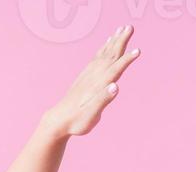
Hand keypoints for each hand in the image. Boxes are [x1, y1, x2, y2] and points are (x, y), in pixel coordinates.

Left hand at [42, 24, 140, 138]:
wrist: (58, 120)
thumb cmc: (77, 121)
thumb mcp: (91, 115)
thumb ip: (103, 100)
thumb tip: (115, 86)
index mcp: (98, 85)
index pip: (115, 70)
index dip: (126, 61)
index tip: (138, 51)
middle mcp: (94, 76)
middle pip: (110, 55)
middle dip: (121, 41)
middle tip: (130, 27)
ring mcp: (89, 74)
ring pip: (104, 53)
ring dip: (114, 40)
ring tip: (122, 29)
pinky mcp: (85, 76)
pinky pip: (97, 57)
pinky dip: (104, 47)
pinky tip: (108, 42)